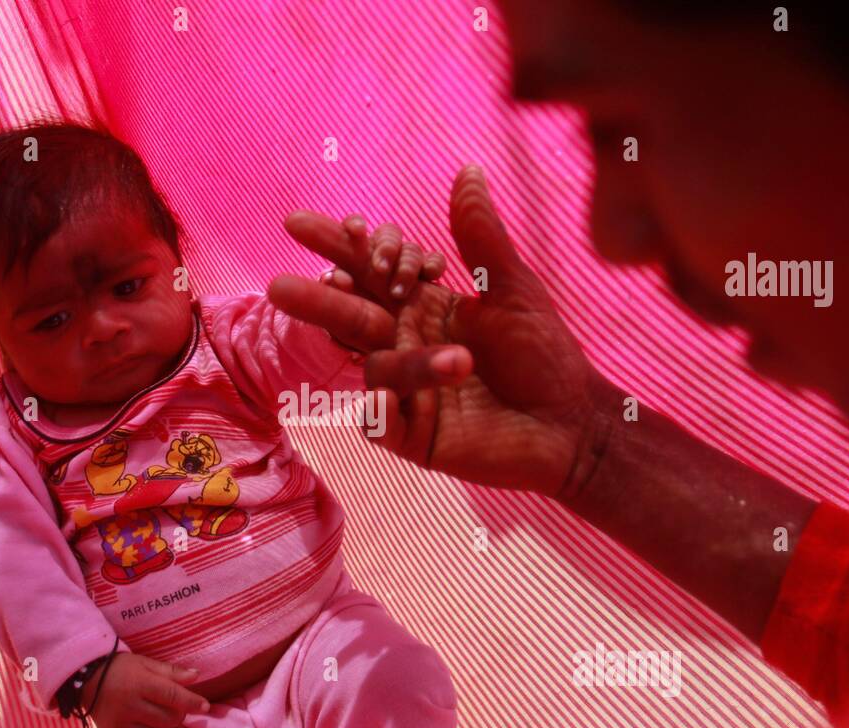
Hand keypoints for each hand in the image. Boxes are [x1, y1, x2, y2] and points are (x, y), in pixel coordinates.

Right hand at [82, 652, 208, 727]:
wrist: (86, 681)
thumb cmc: (121, 670)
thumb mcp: (145, 664)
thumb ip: (171, 672)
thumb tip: (196, 676)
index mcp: (139, 684)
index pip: (173, 696)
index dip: (192, 702)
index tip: (205, 706)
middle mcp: (129, 706)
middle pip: (168, 720)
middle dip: (180, 716)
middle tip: (177, 709)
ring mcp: (119, 725)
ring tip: (168, 723)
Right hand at [269, 165, 614, 496]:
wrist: (570, 424)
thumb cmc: (545, 355)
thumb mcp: (513, 289)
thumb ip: (481, 236)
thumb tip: (467, 170)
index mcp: (422, 307)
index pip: (369, 271)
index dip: (335, 247)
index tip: (297, 223)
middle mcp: (405, 345)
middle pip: (350, 318)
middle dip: (317, 301)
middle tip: (278, 288)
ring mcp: (406, 392)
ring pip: (376, 369)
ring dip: (406, 362)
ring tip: (461, 360)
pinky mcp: (412, 436)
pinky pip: (381, 424)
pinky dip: (381, 412)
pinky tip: (389, 402)